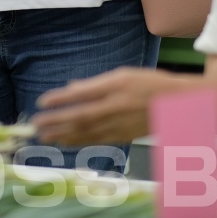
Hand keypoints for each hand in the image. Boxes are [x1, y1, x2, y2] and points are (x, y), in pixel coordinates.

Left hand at [32, 68, 189, 146]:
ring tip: (44, 136)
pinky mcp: (124, 136)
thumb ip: (95, 84)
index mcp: (116, 87)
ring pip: (88, 132)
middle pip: (81, 116)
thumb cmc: (149, 84)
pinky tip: (65, 142)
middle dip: (56, 121)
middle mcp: (117, 107)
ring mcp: (121, 124)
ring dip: (63, 134)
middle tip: (36, 124)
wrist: (180, 104)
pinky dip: (79, 141)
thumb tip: (70, 89)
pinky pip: (97, 140)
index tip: (41, 101)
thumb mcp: (123, 75)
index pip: (82, 94)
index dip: (60, 99)